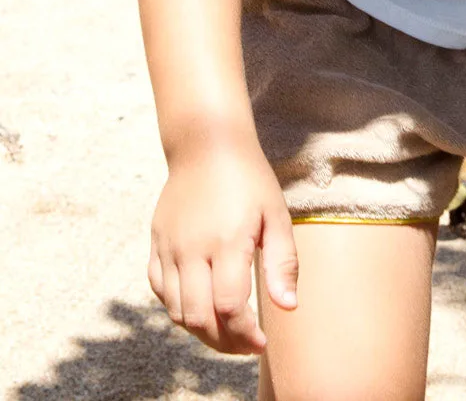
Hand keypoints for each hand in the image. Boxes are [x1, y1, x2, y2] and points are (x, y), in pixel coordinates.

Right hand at [148, 134, 298, 354]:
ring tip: (225, 329)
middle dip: (223, 342)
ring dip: (200, 329)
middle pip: (198, 318)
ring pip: (175, 311)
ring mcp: (169, 246)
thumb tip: (288, 308)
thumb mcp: (276, 214)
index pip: (230, 308)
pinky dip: (177, 307)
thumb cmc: (249, 178)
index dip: (245, 335)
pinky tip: (200, 304)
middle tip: (244, 343)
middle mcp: (192, 248)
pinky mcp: (156, 242)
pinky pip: (160, 290)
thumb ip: (283, 263)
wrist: (207, 143)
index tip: (262, 343)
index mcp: (227, 241)